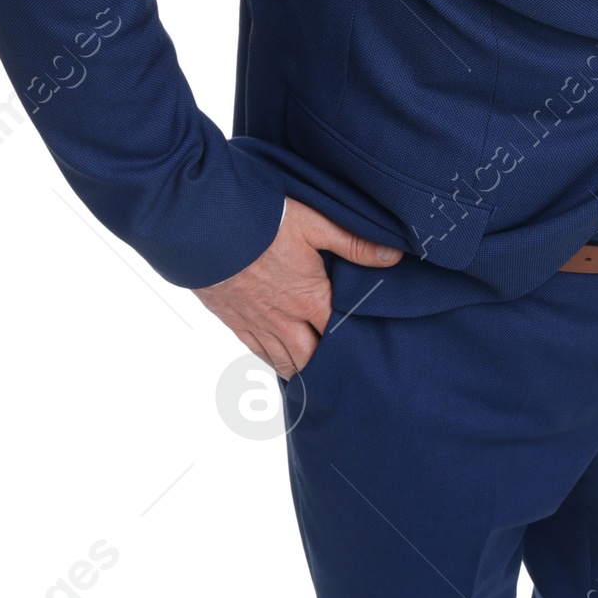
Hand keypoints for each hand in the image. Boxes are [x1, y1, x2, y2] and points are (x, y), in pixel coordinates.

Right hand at [193, 201, 402, 377]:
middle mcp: (286, 319)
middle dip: (330, 364)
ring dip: (304, 368)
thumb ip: (354, 243)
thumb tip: (393, 257)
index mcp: (311, 298)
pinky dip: (274, 362)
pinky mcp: (235, 322)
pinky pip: (259, 354)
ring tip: (319, 376)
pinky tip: (283, 364)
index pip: (342, 332)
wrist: (204, 227)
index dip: (356, 341)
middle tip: (347, 370)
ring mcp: (258, 324)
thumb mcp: (313, 223)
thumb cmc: (260, 220)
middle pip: (315, 356)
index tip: (370, 348)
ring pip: (286, 361)